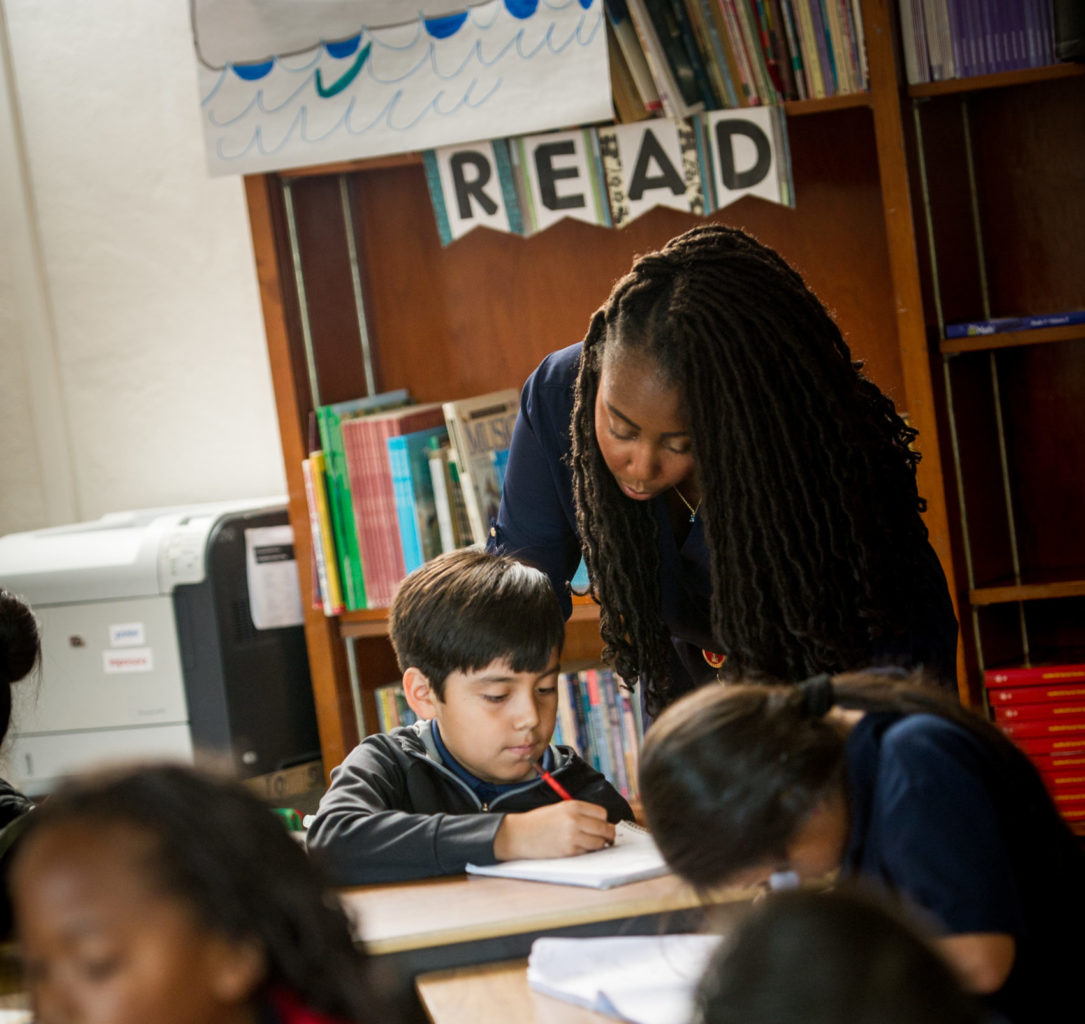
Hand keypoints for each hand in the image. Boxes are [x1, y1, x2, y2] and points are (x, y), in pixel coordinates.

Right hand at [493, 801, 615, 860]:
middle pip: (604, 828)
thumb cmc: (538, 821)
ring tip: (594, 844)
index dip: (604, 820)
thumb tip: (600, 822)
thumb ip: (579, 812)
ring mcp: (572, 836)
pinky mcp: (569, 851)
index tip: (602, 824)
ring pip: (600, 842)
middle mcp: (574, 820)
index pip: (602, 813)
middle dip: (607, 834)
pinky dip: (587, 851)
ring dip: (599, 844)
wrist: (519, 834)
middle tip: (607, 837)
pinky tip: (580, 848)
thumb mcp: (559, 808)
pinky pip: (588, 852)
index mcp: (572, 806)